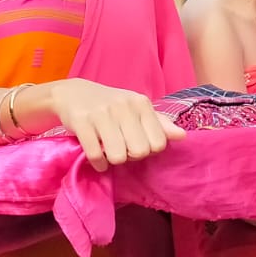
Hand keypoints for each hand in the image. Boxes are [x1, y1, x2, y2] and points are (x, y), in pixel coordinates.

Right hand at [43, 78, 186, 172]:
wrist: (72, 93)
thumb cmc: (110, 105)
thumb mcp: (136, 109)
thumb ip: (159, 123)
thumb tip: (182, 136)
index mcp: (141, 103)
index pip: (158, 143)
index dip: (149, 150)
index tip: (137, 144)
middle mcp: (123, 106)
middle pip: (140, 151)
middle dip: (130, 156)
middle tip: (121, 148)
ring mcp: (102, 114)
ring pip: (118, 156)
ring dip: (113, 160)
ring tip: (108, 152)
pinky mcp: (82, 122)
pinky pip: (96, 155)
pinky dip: (97, 163)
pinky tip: (97, 158)